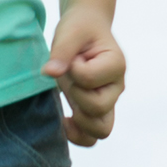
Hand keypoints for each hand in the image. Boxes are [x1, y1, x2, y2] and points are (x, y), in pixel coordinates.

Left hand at [46, 9, 126, 146]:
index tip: (72, 58)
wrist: (85, 30)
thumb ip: (62, 51)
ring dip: (79, 122)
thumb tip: (50, 72)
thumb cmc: (79, 29)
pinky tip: (63, 121)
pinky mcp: (96, 111)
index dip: (74, 70)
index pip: (90, 79)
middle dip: (75, 94)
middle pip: (99, 108)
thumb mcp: (70, 31)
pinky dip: (77, 135)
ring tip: (67, 106)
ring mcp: (108, 102)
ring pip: (100, 130)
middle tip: (69, 79)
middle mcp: (116, 87)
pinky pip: (91, 137)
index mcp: (115, 65)